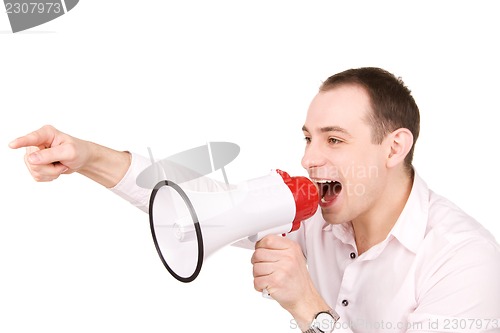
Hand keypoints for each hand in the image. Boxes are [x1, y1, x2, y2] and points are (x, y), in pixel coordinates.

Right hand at [9, 125, 129, 186]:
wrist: (82, 159)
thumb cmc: (78, 151)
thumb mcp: (69, 152)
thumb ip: (50, 155)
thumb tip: (31, 159)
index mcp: (46, 133)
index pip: (31, 139)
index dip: (21, 142)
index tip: (12, 145)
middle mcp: (37, 142)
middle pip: (32, 161)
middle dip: (49, 167)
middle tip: (62, 163)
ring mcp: (34, 154)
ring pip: (34, 170)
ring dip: (51, 173)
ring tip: (60, 165)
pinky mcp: (35, 165)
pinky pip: (36, 176)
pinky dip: (49, 177)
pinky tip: (56, 170)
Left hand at [251, 235, 329, 330]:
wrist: (304, 298)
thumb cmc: (297, 279)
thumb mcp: (294, 257)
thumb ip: (279, 248)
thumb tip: (260, 243)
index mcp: (292, 248)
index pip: (268, 239)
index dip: (260, 246)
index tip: (261, 251)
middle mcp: (288, 257)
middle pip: (258, 253)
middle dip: (257, 262)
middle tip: (263, 268)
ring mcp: (282, 269)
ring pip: (255, 267)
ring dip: (258, 275)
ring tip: (267, 278)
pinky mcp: (275, 282)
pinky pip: (256, 281)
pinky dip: (258, 286)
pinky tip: (267, 285)